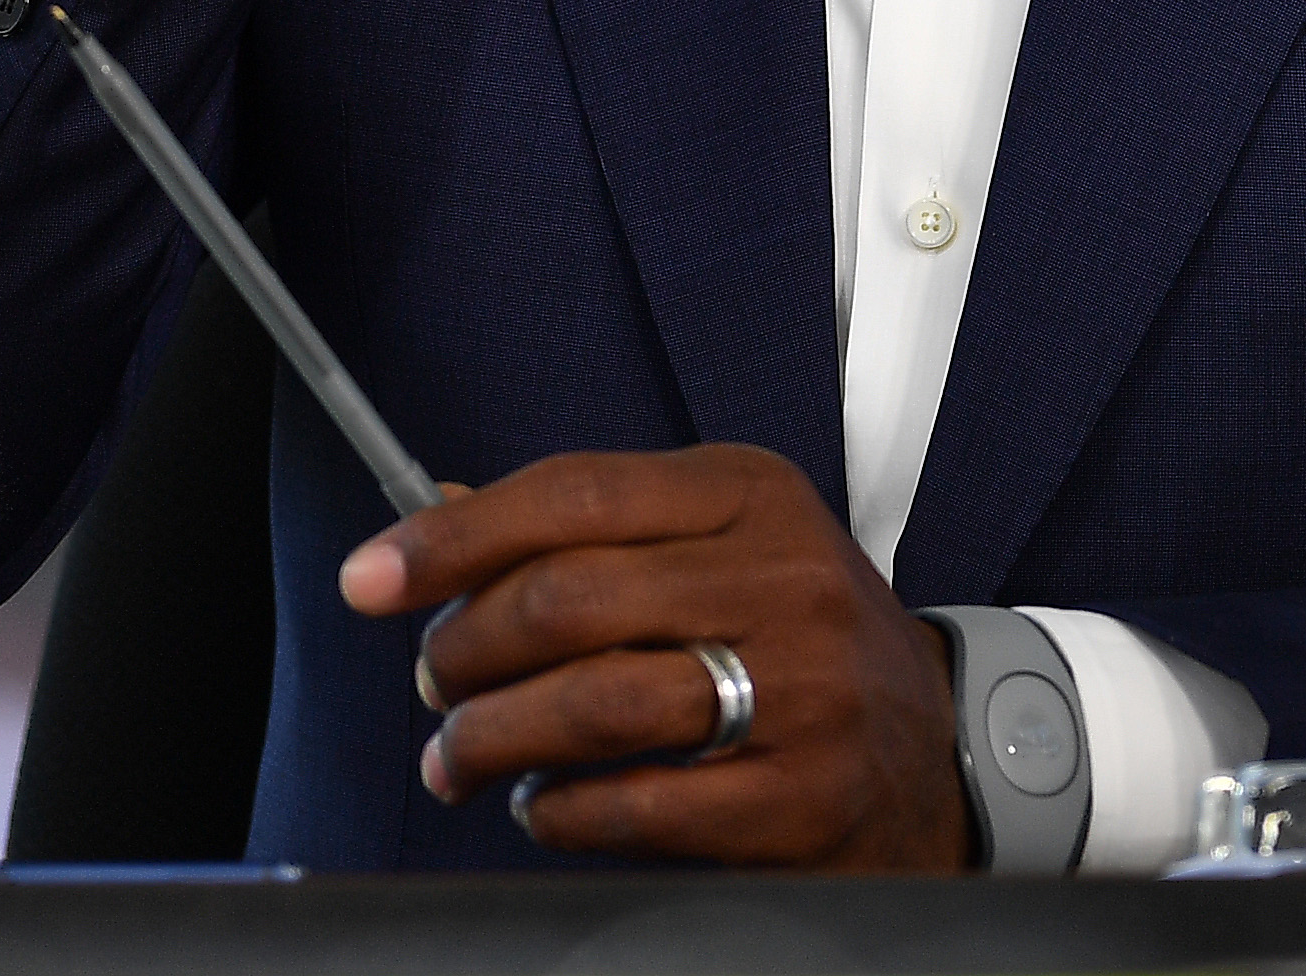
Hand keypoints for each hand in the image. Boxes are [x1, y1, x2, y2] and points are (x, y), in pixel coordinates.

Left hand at [350, 444, 968, 869]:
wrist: (934, 752)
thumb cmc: (796, 639)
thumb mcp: (716, 546)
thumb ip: (588, 532)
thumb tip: (436, 518)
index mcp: (752, 494)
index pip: (572, 494)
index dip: (452, 538)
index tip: (370, 577)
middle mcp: (786, 578)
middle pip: (569, 599)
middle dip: (463, 649)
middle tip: (432, 682)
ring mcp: (803, 690)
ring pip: (594, 704)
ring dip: (492, 738)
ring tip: (459, 757)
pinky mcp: (800, 798)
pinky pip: (637, 804)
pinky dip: (559, 811)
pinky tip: (541, 805)